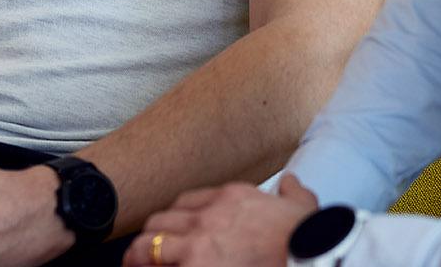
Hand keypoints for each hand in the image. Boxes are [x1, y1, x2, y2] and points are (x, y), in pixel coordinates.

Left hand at [125, 174, 319, 266]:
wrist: (307, 254)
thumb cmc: (306, 239)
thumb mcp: (304, 206)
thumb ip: (293, 193)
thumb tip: (290, 183)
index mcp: (231, 197)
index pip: (187, 202)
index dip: (175, 219)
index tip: (172, 232)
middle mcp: (208, 215)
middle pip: (162, 221)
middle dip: (152, 237)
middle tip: (144, 254)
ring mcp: (198, 243)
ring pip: (150, 244)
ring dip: (140, 257)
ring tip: (134, 266)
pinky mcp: (194, 266)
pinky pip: (157, 266)